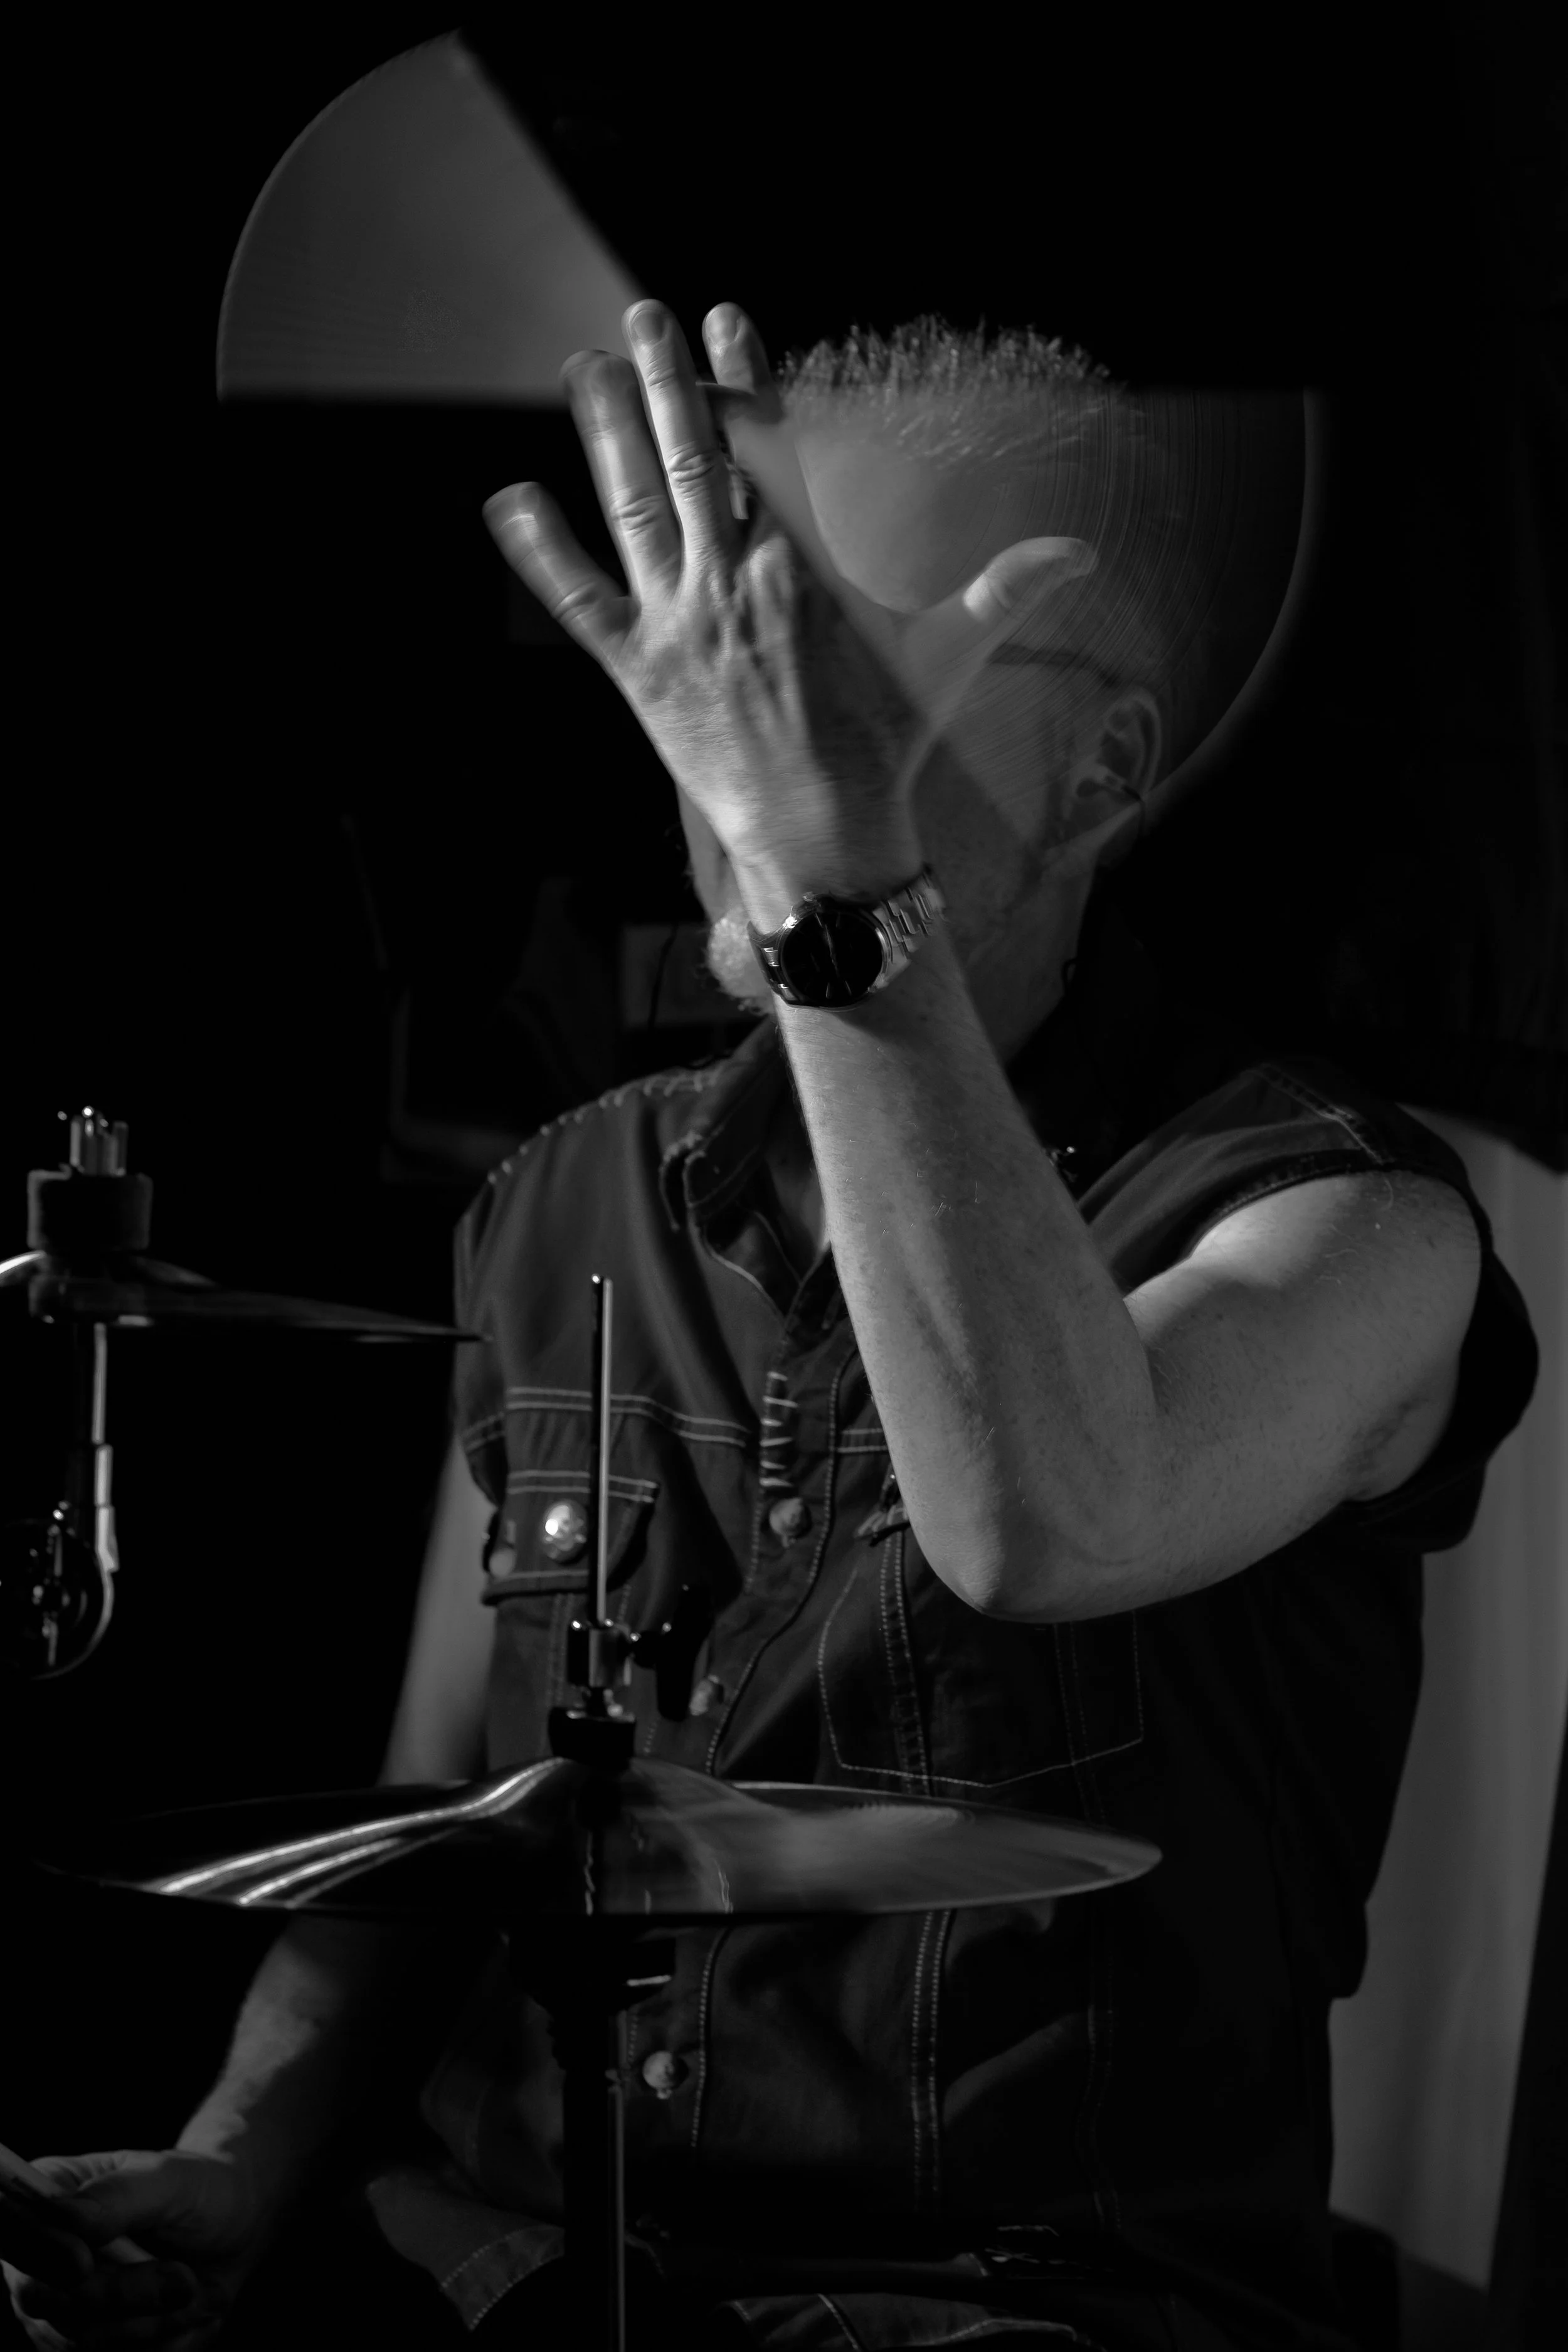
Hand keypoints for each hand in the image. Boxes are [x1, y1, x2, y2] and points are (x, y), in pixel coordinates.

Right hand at [3, 2150, 267, 2349]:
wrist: (232, 2234)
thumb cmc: (198, 2191)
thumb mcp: (170, 2179)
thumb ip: (118, 2195)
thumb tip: (63, 2215)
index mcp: (49, 2195)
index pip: (13, 2229)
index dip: (41, 2252)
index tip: (84, 2262)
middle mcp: (40, 2258)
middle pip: (50, 2300)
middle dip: (123, 2294)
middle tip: (181, 2277)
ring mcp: (57, 2310)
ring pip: (84, 2340)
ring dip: (150, 2321)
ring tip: (188, 2286)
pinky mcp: (82, 2347)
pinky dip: (158, 2341)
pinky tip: (180, 2311)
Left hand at [484, 301, 1094, 918]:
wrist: (825, 836)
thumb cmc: (888, 747)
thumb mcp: (947, 660)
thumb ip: (1002, 593)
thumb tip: (1077, 555)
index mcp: (803, 565)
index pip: (766, 446)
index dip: (742, 375)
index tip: (724, 319)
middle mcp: (734, 580)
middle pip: (692, 457)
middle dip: (666, 379)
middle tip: (642, 316)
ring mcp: (680, 622)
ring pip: (634, 504)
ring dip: (605, 429)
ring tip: (585, 364)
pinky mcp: (637, 669)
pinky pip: (577, 598)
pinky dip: (539, 549)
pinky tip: (506, 497)